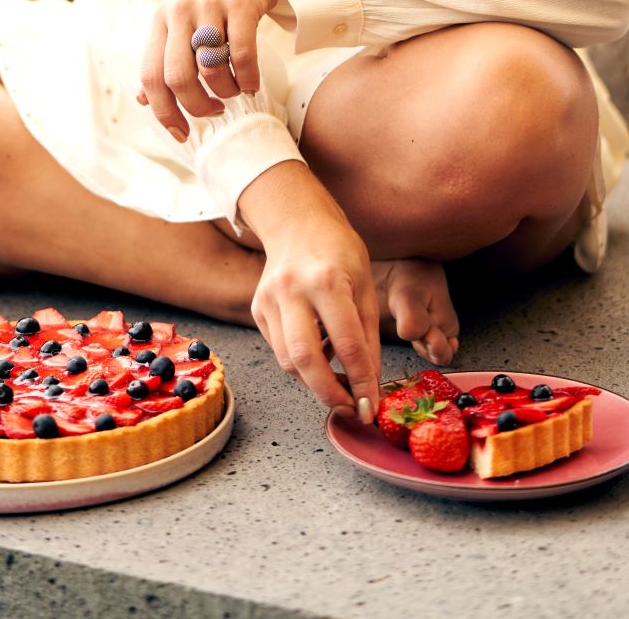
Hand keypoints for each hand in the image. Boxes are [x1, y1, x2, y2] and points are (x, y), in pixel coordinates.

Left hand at [136, 0, 284, 139]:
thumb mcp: (180, 21)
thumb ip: (163, 57)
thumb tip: (143, 100)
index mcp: (160, 20)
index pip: (150, 75)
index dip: (163, 111)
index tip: (181, 133)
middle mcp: (179, 11)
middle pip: (177, 77)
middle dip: (197, 106)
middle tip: (215, 111)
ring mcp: (209, 5)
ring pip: (210, 68)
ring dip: (226, 91)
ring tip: (235, 90)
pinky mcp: (240, 2)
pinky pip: (242, 53)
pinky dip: (247, 77)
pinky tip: (251, 82)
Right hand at [240, 162, 379, 418]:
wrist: (297, 220)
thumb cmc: (338, 250)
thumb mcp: (365, 285)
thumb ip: (367, 336)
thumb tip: (369, 385)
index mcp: (326, 281)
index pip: (347, 344)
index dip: (362, 382)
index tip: (371, 406)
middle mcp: (292, 290)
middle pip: (305, 360)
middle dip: (329, 394)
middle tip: (349, 408)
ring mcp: (269, 299)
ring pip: (288, 361)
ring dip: (314, 380)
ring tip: (338, 379)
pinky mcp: (257, 308)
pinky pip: (278, 349)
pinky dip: (300, 361)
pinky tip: (318, 350)